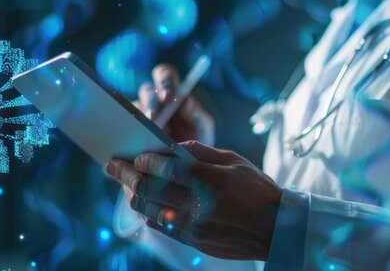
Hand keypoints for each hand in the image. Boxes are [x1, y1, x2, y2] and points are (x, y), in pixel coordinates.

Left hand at [105, 141, 281, 260]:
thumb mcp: (233, 160)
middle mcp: (196, 204)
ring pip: (147, 210)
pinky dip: (149, 211)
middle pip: (146, 190)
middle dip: (124, 175)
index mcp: (207, 179)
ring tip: (127, 184)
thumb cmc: (257, 189)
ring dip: (132, 195)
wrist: (277, 228)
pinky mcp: (193, 241)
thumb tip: (172, 147)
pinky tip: (147, 202)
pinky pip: (160, 226)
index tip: (135, 154)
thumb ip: (200, 152)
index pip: (162, 166)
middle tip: (112, 165)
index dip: (143, 159)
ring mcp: (192, 226)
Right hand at [133, 64, 214, 144]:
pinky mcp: (131, 131)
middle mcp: (154, 100)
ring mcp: (141, 115)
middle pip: (146, 91)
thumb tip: (183, 101)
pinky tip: (137, 144)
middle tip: (154, 118)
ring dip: (141, 120)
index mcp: (172, 93)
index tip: (168, 97)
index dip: (163, 82)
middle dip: (150, 103)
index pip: (164, 75)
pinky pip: (125, 127)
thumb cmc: (199, 141)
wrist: (189, 166)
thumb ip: (196, 114)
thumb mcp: (203, 128)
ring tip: (150, 137)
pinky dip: (130, 133)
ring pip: (133, 108)